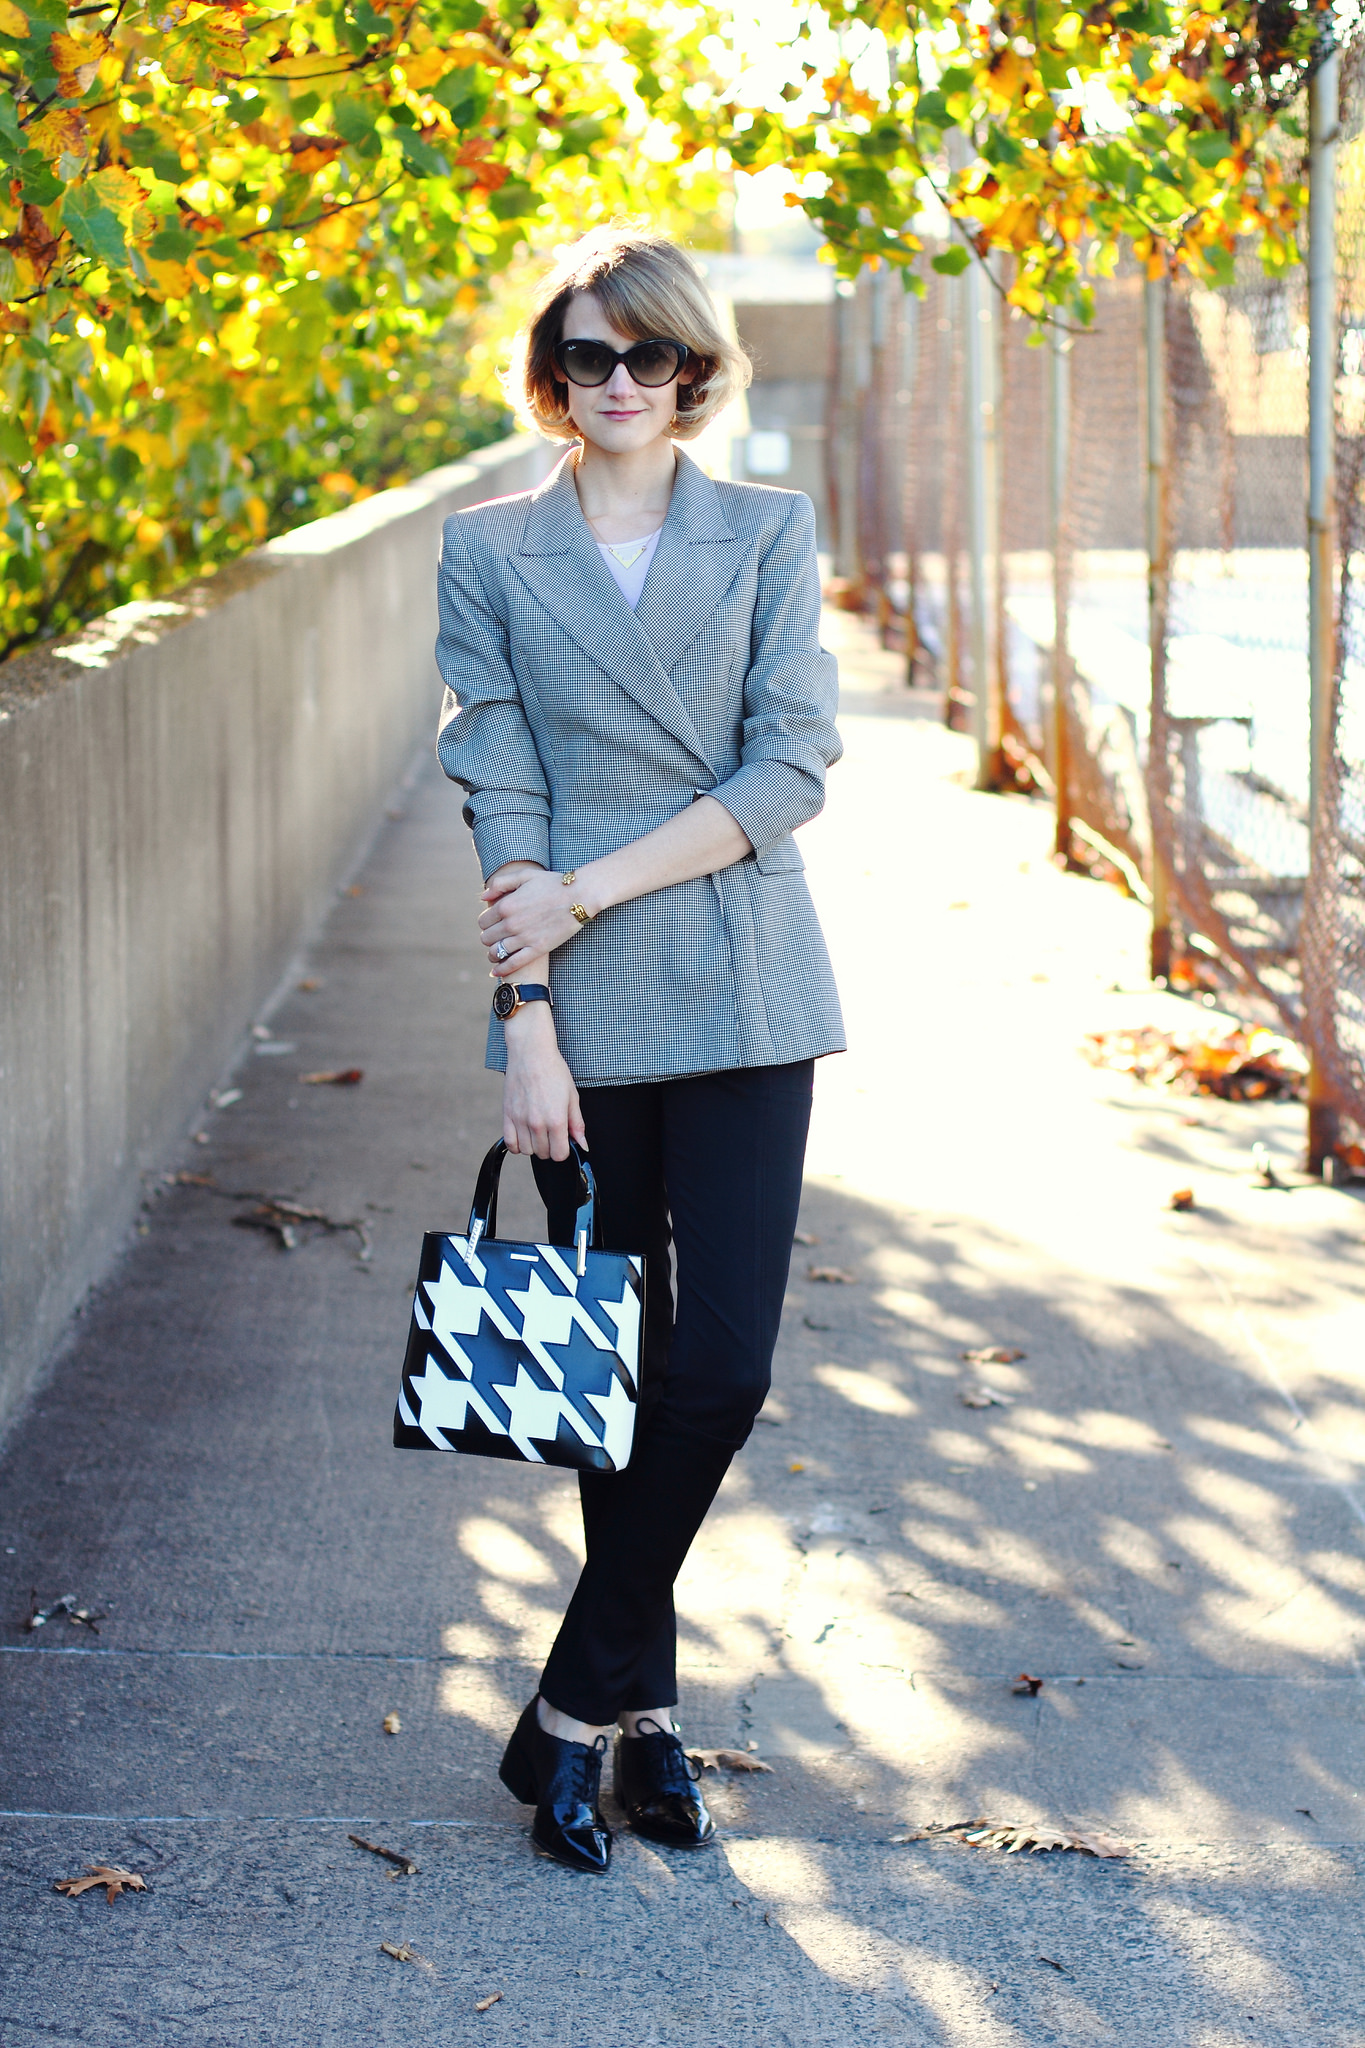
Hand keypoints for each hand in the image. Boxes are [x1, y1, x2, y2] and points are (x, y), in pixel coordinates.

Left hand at [479, 867, 590, 973]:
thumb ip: (501, 884)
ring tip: (496, 953)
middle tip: (496, 937)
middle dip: (488, 938)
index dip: (486, 923)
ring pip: (496, 952)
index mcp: (506, 905)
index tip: (492, 924)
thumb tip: (483, 896)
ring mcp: (524, 938)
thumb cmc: (553, 883)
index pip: (483, 921)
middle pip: (486, 938)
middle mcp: (511, 923)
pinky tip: (496, 972)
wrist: (579, 895)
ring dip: (493, 954)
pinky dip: (502, 969)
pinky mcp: (538, 949)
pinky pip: (513, 963)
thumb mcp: (525, 875)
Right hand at [502, 1009, 586, 1160]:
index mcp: (556, 1120)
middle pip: (543, 1154)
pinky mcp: (507, 1115)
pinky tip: (524, 1135)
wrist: (531, 1054)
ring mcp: (520, 1120)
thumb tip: (582, 1144)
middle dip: (550, 1148)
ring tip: (539, 1132)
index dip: (564, 1151)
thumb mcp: (572, 1097)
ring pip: (527, 1151)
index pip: (560, 1154)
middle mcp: (537, 1123)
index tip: (564, 1141)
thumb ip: (577, 1123)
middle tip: (553, 1134)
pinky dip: (517, 1145)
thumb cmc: (554, 1071)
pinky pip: (510, 1143)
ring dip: (534, 1146)